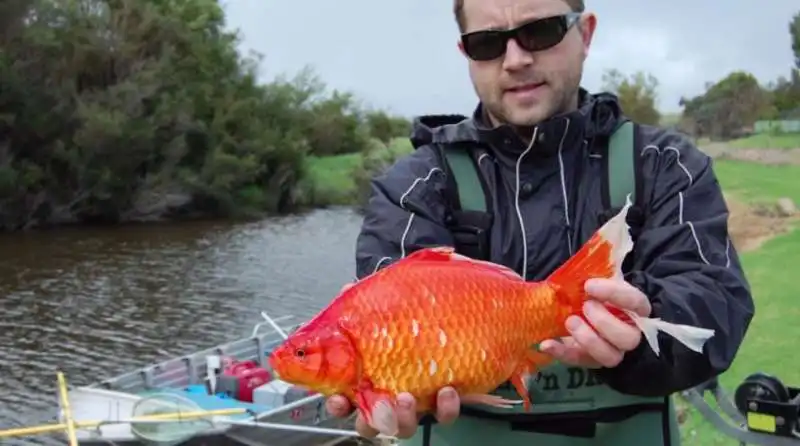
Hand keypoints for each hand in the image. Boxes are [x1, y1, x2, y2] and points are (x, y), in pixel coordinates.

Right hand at [324, 282, 461, 437]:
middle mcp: (391, 391)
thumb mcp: (390, 301)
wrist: (467, 311)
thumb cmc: (418, 313)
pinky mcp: (444, 399)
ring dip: (404, 418)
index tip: (340, 399)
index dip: (338, 404)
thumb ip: (367, 299)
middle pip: (372, 422)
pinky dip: (445, 408)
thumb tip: (347, 291)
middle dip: (374, 419)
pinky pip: (443, 415)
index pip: (345, 398)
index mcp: (370, 374)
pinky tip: (447, 390)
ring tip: (408, 398)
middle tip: (382, 403)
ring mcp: (418, 399)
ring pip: (404, 426)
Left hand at [540, 278, 650, 368]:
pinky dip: (562, 353)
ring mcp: (612, 351)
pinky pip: (579, 361)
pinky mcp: (590, 360)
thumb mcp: (604, 282)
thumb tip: (580, 273)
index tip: (589, 285)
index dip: (614, 294)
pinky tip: (547, 344)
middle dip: (604, 322)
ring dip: (588, 339)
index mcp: (638, 310)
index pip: (635, 302)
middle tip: (585, 307)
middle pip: (628, 338)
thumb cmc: (600, 295)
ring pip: (609, 356)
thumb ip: (598, 277)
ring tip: (570, 321)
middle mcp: (630, 334)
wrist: (591, 313)